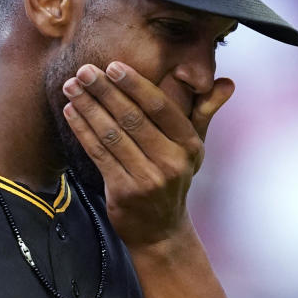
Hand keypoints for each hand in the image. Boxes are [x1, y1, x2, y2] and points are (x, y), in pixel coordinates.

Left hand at [61, 61, 233, 247]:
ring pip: (112, 135)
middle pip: (132, 118)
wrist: (161, 232)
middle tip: (84, 70)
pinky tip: (71, 113)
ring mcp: (146, 179)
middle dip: (105, 91)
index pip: (160, 108)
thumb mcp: (194, 150)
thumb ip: (204, 113)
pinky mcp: (123, 193)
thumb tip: (227, 83)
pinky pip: (99, 155)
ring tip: (71, 87)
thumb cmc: (173, 181)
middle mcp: (170, 161)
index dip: (135, 85)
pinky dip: (83, 132)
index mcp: (188, 145)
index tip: (113, 65)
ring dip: (89, 108)